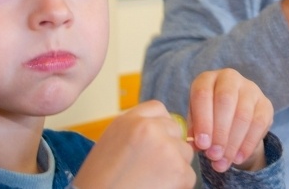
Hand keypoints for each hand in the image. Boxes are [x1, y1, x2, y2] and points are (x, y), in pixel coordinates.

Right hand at [73, 100, 195, 188]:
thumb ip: (134, 131)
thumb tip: (158, 130)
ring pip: (184, 152)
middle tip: (153, 167)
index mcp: (128, 120)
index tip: (156, 141)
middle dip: (170, 146)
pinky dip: (179, 184)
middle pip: (175, 130)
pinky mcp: (179, 170)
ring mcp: (166, 147)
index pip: (158, 109)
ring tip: (153, 180)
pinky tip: (158, 188)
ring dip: (175, 166)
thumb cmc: (99, 181)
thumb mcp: (110, 143)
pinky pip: (189, 174)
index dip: (160, 125)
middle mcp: (149, 128)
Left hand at [187, 69, 272, 172]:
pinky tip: (238, 158)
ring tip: (224, 161)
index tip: (202, 145)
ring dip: (233, 142)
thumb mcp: (197, 121)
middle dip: (219, 132)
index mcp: (207, 79)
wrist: (233, 118)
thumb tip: (196, 145)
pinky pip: (259, 123)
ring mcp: (250, 88)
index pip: (203, 94)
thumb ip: (195, 131)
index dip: (202, 120)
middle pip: (225, 101)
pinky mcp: (265, 103)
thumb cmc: (209, 118)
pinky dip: (247, 144)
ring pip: (243, 114)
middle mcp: (229, 78)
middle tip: (214, 155)